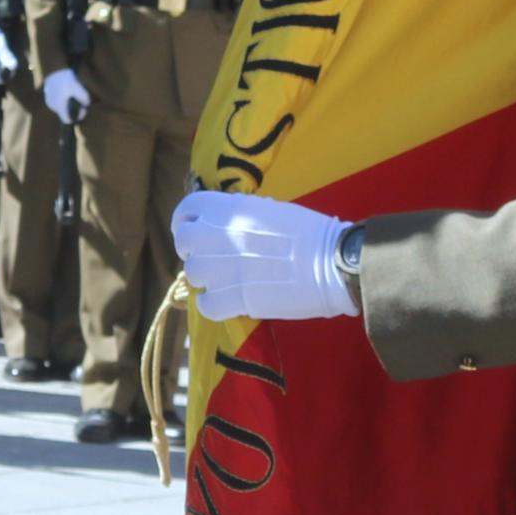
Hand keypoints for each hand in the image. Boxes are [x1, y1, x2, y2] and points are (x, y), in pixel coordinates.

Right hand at [42, 67, 89, 123]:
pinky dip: (62, 98)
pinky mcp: (47, 94)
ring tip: (72, 93)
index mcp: (60, 107)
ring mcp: (48, 101)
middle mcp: (52, 107)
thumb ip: (84, 98)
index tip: (82, 109)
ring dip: (67, 103)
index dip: (76, 117)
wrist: (54, 69)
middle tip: (80, 100)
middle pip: (65, 113)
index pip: (67, 121)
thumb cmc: (66, 80)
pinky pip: (56, 100)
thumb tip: (86, 104)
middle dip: (73, 108)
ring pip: (61, 106)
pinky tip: (66, 89)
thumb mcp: (78, 88)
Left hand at [171, 190, 353, 321]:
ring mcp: (221, 267)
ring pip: (193, 275)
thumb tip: (224, 224)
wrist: (332, 262)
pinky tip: (228, 303)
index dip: (186, 222)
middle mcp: (217, 234)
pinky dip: (213, 306)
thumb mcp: (269, 209)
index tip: (192, 231)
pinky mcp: (232, 298)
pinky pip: (205, 305)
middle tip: (212, 260)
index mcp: (227, 208)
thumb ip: (239, 216)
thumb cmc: (310, 232)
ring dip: (207, 279)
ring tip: (227, 282)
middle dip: (194, 251)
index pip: (187, 210)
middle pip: (184, 243)